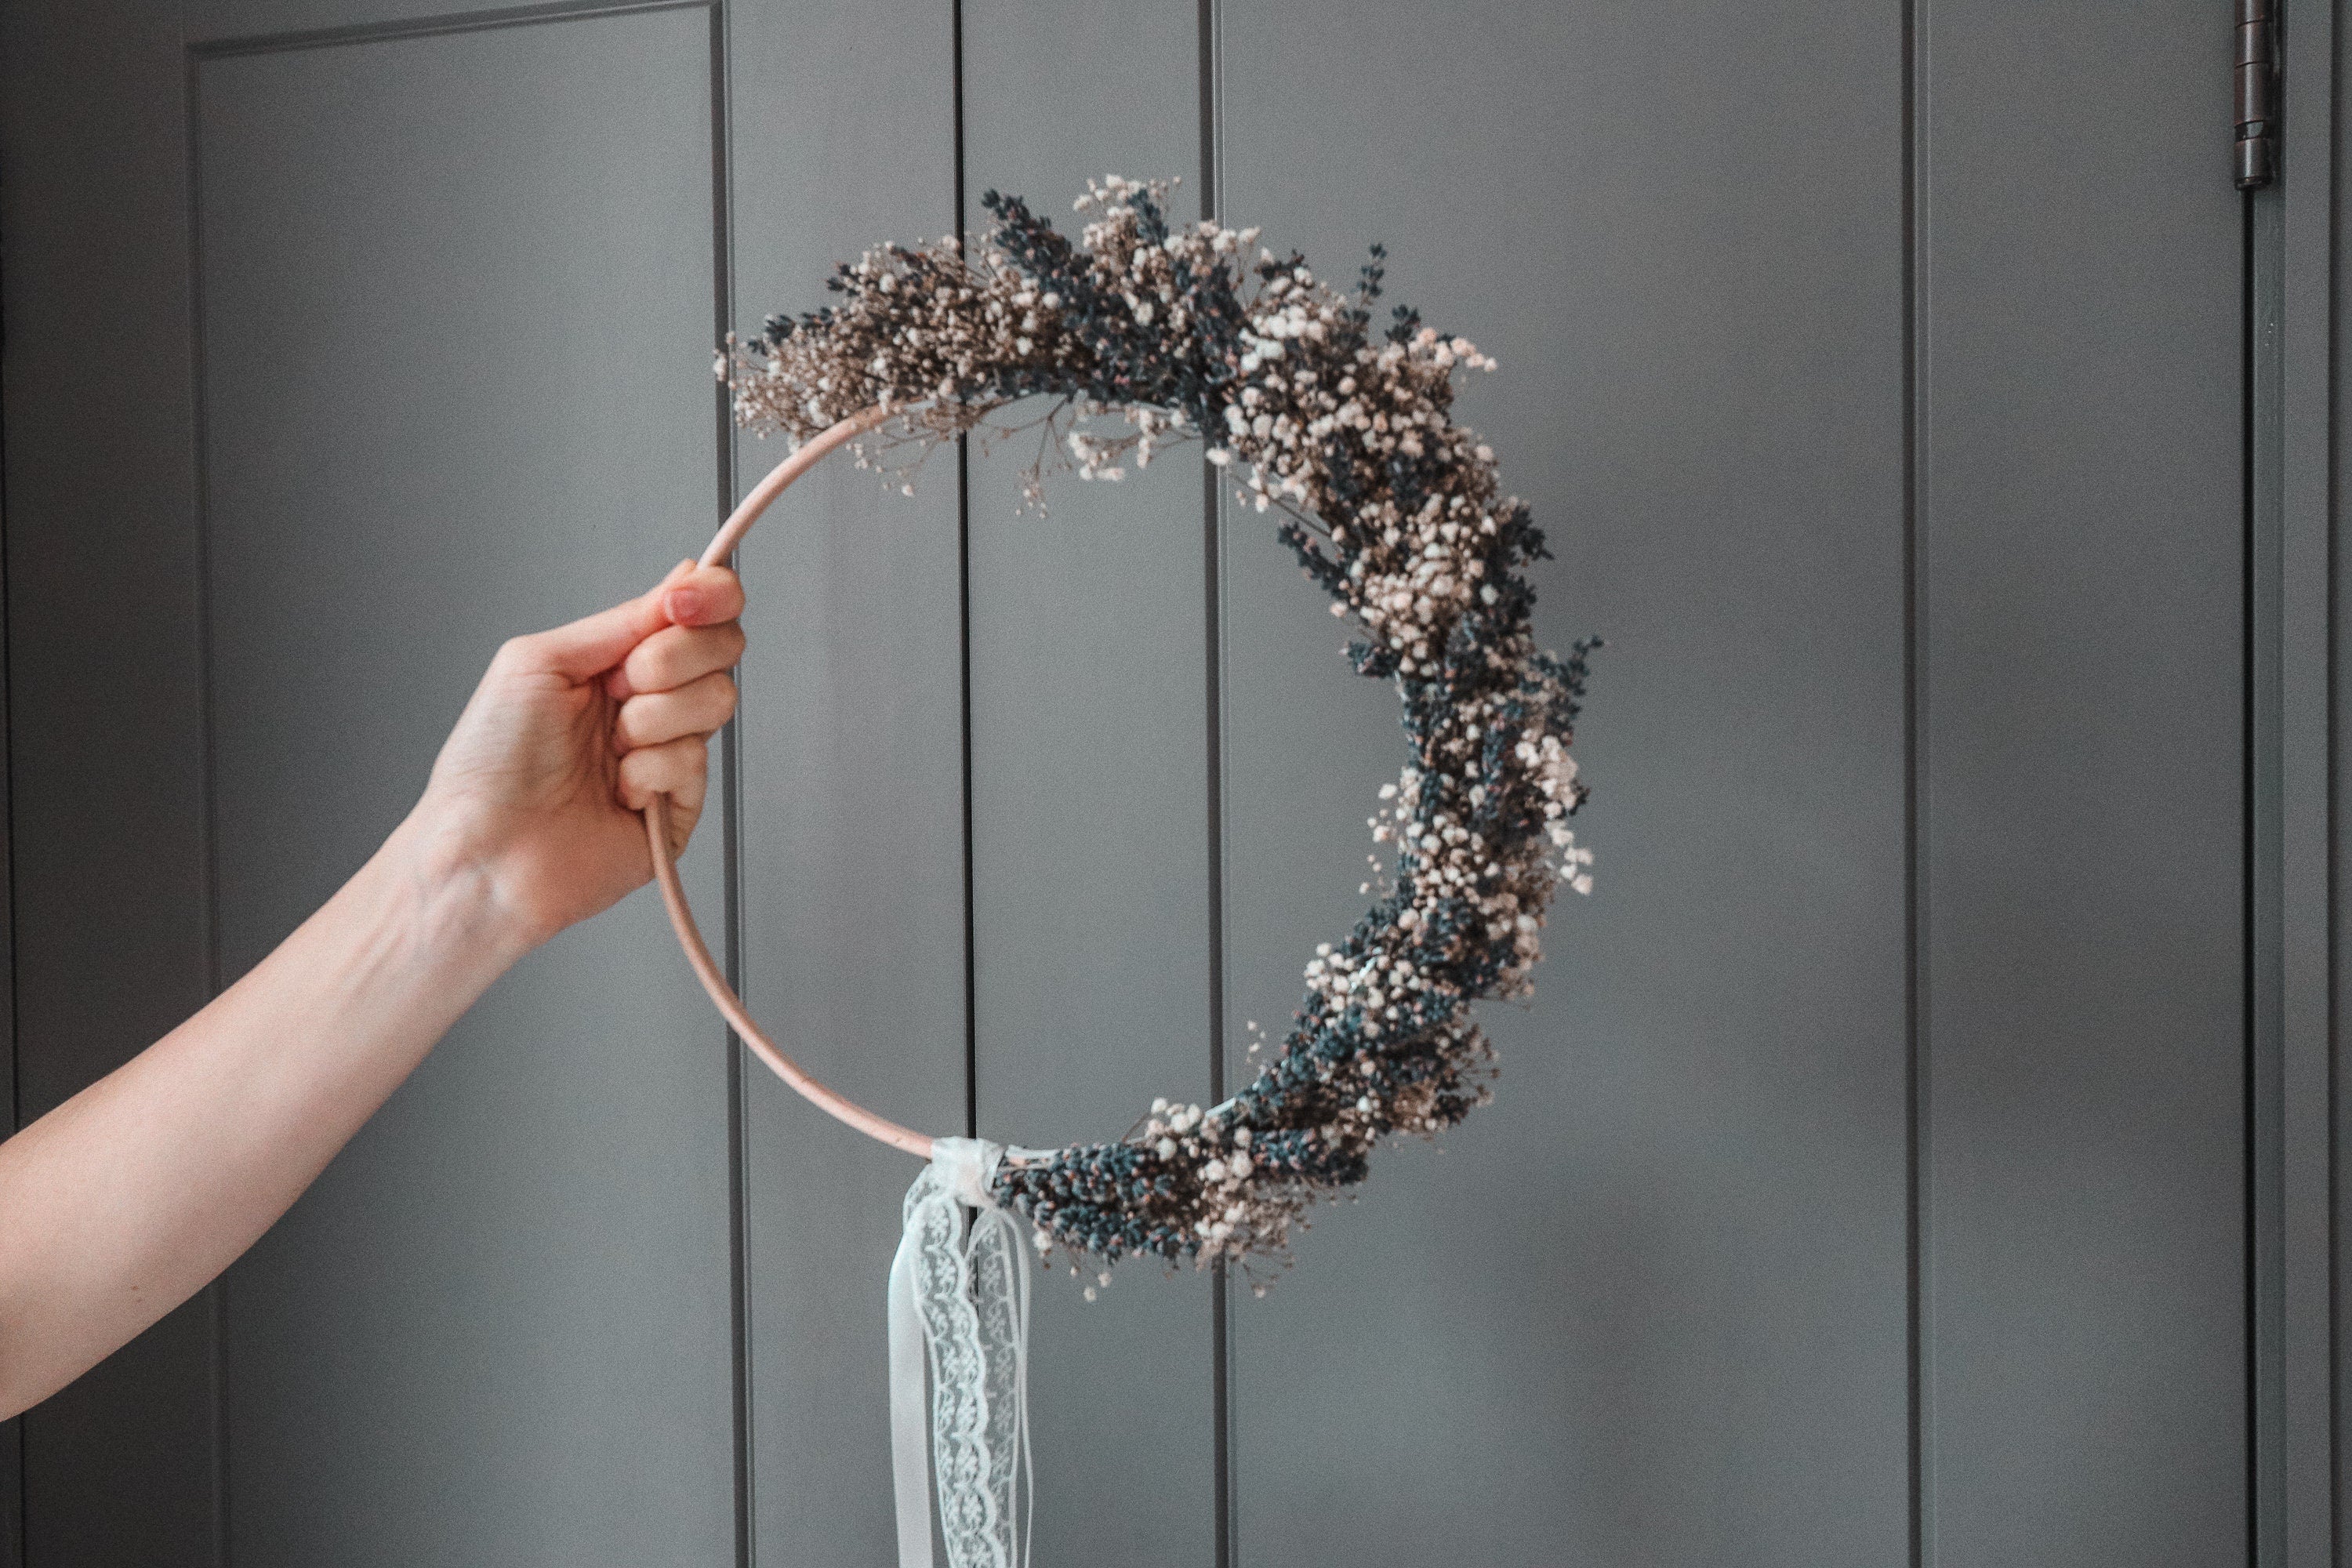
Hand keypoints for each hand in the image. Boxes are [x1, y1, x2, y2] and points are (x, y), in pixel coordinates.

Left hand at [405, 559, 744, 947]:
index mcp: (614, 663)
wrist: (487, 850)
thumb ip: (622, 619)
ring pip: (716, 700)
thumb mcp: (541, 660)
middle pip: (721, 648)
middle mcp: (647, 703)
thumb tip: (682, 579)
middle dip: (672, 658)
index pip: (694, 613)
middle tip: (620, 685)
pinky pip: (697, 761)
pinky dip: (649, 771)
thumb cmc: (489, 764)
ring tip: (608, 749)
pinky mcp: (682, 806)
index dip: (709, 596)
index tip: (686, 600)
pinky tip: (616, 791)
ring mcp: (667, 753)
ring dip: (652, 718)